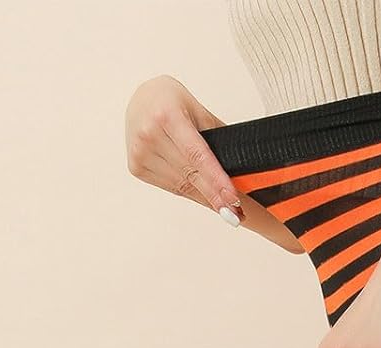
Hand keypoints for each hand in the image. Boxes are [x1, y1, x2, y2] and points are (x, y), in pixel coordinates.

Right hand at [124, 74, 244, 225]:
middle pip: (191, 174)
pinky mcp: (137, 167)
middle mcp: (149, 134)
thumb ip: (217, 136)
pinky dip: (191, 193)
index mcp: (166, 115)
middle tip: (237, 215)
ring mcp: (140, 152)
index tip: (233, 199)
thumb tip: (243, 165)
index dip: (216, 180)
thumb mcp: (197, 109)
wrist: (141, 99)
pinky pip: (171, 187)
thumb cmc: (171, 102)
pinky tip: (206, 199)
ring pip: (182, 185)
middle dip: (216, 197)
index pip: (197, 155)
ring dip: (206, 199)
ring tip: (228, 211)